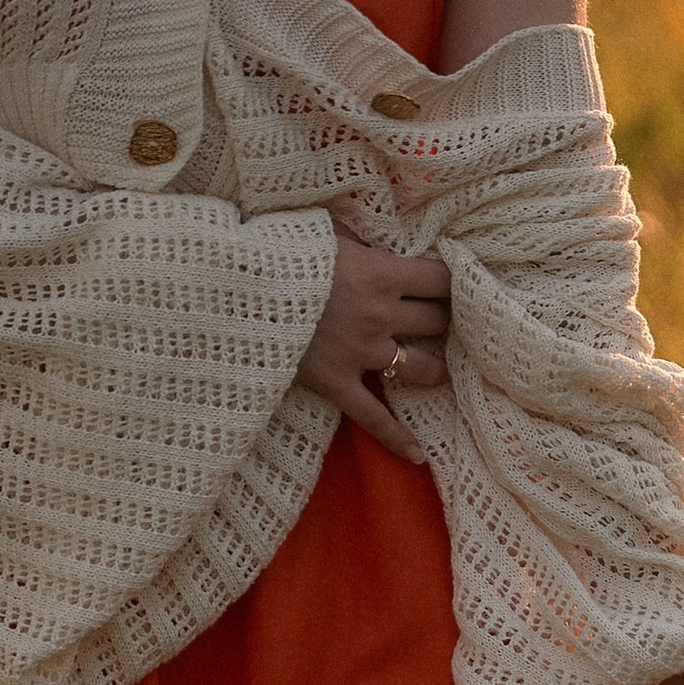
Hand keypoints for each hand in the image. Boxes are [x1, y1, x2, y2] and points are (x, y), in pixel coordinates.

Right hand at [293, 218, 451, 455]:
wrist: (234, 290)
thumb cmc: (280, 253)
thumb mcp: (323, 230)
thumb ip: (357, 239)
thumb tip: (377, 243)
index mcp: (381, 274)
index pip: (440, 279)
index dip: (449, 280)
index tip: (449, 282)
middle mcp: (380, 316)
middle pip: (436, 321)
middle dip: (441, 318)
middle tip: (437, 318)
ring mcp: (361, 353)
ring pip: (421, 367)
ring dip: (434, 366)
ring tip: (437, 365)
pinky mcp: (337, 383)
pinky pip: (374, 418)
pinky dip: (397, 437)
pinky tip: (418, 454)